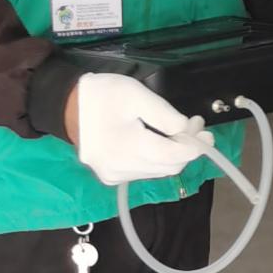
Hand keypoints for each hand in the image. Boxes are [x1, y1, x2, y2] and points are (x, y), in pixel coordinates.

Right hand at [68, 72, 213, 187]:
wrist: (65, 106)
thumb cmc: (101, 96)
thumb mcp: (136, 94)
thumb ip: (165, 115)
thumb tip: (188, 131)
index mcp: (127, 147)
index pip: (173, 156)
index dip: (195, 147)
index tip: (206, 133)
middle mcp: (121, 169)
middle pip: (168, 167)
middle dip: (186, 149)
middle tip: (193, 127)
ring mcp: (115, 176)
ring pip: (158, 172)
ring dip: (173, 155)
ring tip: (177, 132)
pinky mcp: (112, 177)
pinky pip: (144, 172)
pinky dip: (156, 160)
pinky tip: (157, 142)